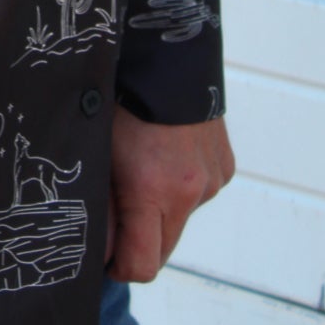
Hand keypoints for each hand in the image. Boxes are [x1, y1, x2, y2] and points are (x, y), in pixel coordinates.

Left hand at [104, 102, 235, 281]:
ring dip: (160, 210)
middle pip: (163, 250)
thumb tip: (99, 253)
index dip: (119, 268)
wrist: (167, 55)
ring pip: (180, 219)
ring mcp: (213, 180)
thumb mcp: (99, 152)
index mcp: (153, 191)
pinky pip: (198, 192)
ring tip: (140, 169)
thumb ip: (100, 207)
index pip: (142, 265)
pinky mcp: (225, 167)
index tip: (105, 259)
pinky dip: (180, 186)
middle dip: (139, 242)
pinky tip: (165, 154)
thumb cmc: (122, 99)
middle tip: (116, 212)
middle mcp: (190, 192)